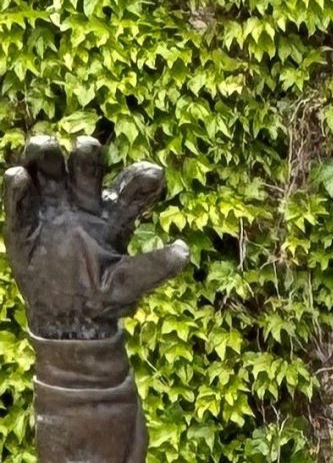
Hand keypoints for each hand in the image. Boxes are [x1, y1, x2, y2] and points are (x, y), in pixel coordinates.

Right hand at [2, 135, 189, 339]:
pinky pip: (18, 200)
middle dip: (86, 157)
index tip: (155, 173)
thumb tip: (185, 251)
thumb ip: (154, 267)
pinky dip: (17, 187)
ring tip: (45, 145)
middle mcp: (81, 203)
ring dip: (44, 156)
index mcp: (112, 216)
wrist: (68, 317)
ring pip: (47, 171)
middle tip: (89, 146)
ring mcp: (51, 208)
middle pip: (84, 170)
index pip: (129, 192)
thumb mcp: (130, 284)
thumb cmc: (103, 297)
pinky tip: (20, 175)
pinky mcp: (23, 220)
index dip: (140, 180)